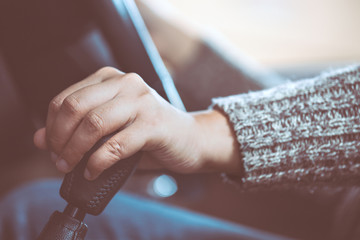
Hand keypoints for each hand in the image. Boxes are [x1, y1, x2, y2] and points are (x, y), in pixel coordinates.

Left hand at [33, 67, 240, 179]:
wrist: (192, 139)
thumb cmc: (151, 132)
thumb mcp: (112, 126)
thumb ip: (78, 129)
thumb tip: (41, 139)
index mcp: (112, 78)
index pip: (66, 98)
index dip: (52, 125)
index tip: (51, 147)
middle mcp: (126, 83)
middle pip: (75, 107)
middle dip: (59, 138)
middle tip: (59, 159)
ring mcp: (142, 102)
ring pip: (93, 124)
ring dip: (75, 151)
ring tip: (72, 166)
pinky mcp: (153, 124)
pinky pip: (115, 145)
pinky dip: (98, 163)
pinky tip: (94, 171)